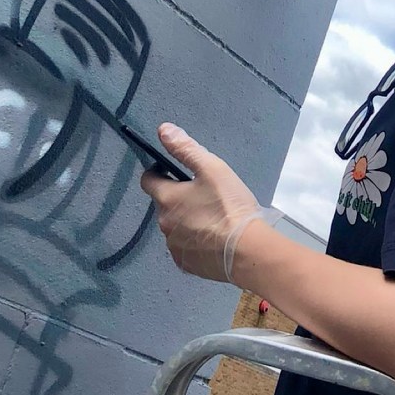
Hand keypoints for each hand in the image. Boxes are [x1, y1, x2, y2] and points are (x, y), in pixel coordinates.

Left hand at [140, 124, 276, 282]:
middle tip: (204, 194)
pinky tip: (213, 238)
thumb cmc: (229, 206)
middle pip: (164, 204)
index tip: (172, 171)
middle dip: (178, 197)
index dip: (158, 172)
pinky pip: (184, 247)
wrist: (246, 251)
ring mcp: (174, 246)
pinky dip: (194, 240)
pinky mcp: (186, 264)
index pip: (148, 180)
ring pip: (175, 226)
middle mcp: (164, 224)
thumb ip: (186, 148)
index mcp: (167, 198)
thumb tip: (163, 130)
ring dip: (186, 220)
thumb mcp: (212, 168)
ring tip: (213, 217)